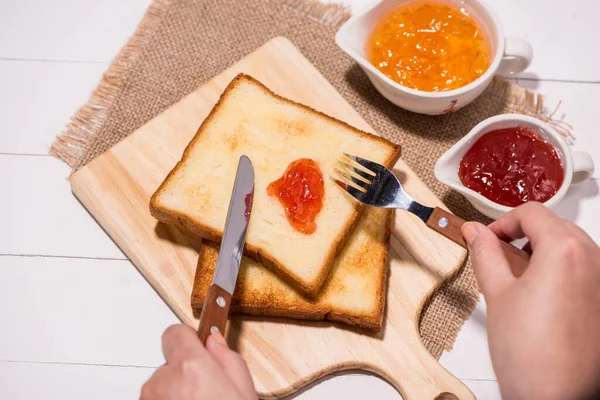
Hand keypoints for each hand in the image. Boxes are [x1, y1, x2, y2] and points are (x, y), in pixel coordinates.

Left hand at [141, 324, 256, 399]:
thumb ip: (228, 359)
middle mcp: (163, 382)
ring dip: (176, 391)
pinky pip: (155, 399)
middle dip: (186, 371)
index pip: (175, 332)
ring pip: (162, 384)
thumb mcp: (244, 391)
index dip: (189, 339)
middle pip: (171, 361)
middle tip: (207, 390)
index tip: (198, 347)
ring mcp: (151, 399)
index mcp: (190, 367)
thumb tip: (215, 342)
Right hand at [462, 202, 599, 399]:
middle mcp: (593, 259)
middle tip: (497, 256)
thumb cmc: (531, 354)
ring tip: (517, 279)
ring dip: (542, 251)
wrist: (557, 397)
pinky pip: (584, 269)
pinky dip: (560, 270)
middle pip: (553, 225)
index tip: (487, 239)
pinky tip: (540, 297)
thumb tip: (474, 231)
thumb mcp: (497, 294)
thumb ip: (485, 253)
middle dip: (522, 235)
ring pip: (571, 246)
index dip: (502, 222)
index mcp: (565, 250)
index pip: (531, 213)